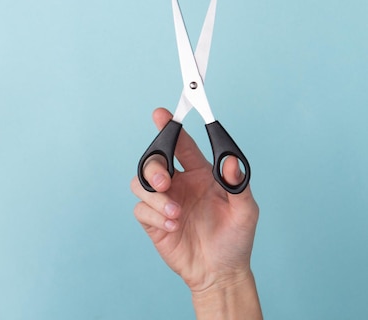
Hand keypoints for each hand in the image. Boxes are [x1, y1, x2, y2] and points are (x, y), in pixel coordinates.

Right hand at [131, 108, 261, 318]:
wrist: (220, 272)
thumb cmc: (235, 239)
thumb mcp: (245, 211)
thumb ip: (238, 184)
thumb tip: (230, 160)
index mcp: (199, 173)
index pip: (180, 144)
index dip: (169, 127)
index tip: (161, 114)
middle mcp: (179, 183)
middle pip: (153, 161)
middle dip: (154, 167)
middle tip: (166, 182)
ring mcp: (163, 201)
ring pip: (141, 183)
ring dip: (156, 197)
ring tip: (176, 214)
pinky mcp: (153, 221)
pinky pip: (141, 209)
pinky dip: (155, 215)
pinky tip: (173, 226)